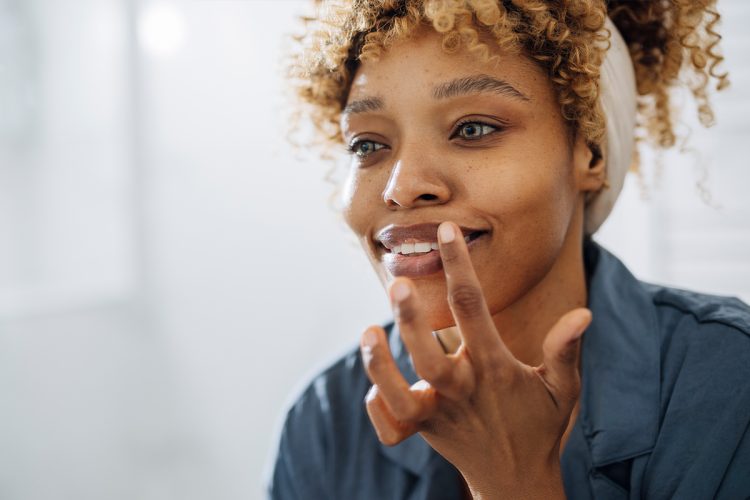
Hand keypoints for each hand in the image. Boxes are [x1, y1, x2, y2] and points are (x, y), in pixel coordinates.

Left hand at [360, 221, 590, 498]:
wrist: (517, 482)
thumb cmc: (539, 424)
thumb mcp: (564, 390)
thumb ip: (566, 351)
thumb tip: (583, 315)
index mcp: (495, 370)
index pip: (473, 308)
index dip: (459, 267)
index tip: (446, 231)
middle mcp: (463, 390)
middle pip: (429, 357)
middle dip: (411, 321)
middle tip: (396, 284)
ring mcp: (440, 414)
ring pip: (402, 395)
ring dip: (380, 365)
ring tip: (368, 331)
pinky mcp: (424, 430)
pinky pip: (392, 424)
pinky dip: (378, 403)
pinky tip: (375, 379)